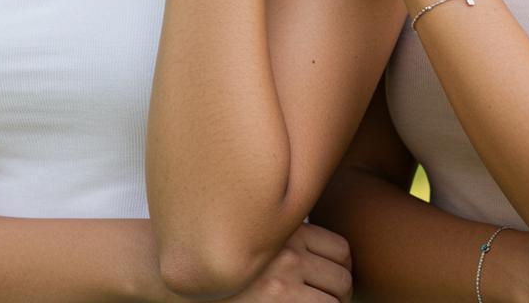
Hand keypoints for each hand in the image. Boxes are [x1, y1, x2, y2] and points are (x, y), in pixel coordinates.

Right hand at [227, 224, 352, 301]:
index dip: (343, 268)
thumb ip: (289, 237)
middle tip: (329, 300)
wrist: (185, 283)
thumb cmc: (226, 261)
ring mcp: (282, 286)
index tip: (333, 278)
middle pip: (342, 278)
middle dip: (341, 293)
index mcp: (290, 233)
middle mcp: (290, 257)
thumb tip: (327, 252)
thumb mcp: (261, 236)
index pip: (341, 249)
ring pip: (334, 302)